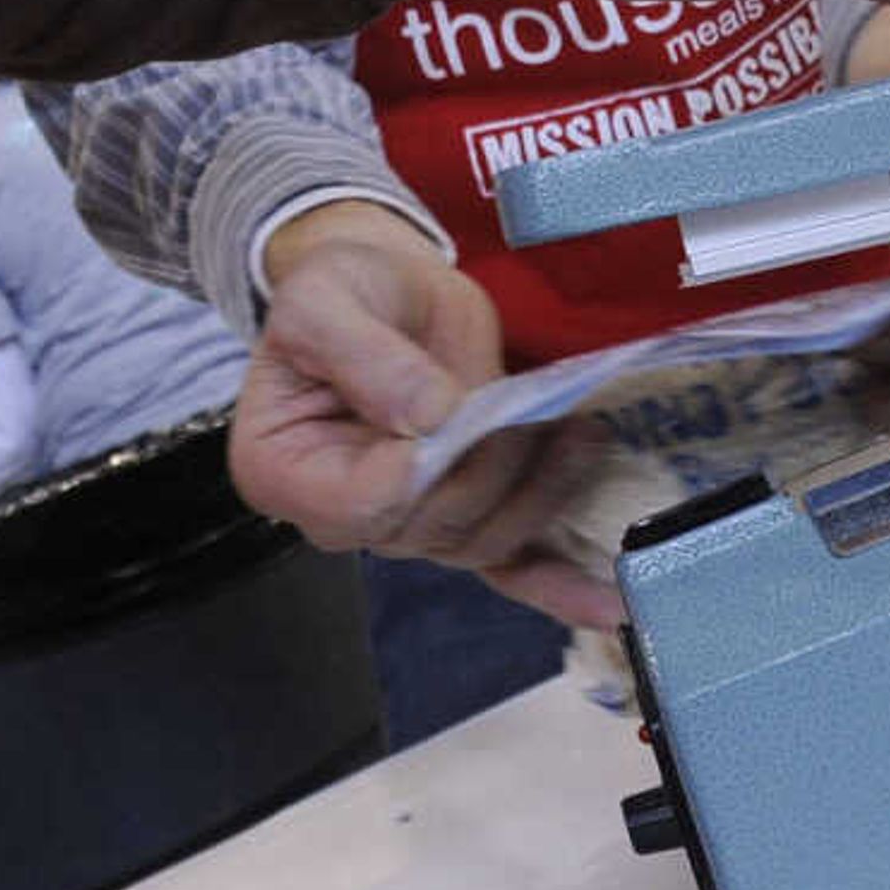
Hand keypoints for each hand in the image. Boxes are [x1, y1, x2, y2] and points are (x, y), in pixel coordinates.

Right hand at [229, 204, 621, 627]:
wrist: (387, 291)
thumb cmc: (342, 290)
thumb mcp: (324, 297)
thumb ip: (361, 352)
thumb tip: (427, 415)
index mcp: (283, 469)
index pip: (367, 500)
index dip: (425, 465)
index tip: (462, 407)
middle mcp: (341, 516)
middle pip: (435, 524)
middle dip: (496, 467)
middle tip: (537, 405)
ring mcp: (407, 524)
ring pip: (485, 541)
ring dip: (542, 494)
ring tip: (580, 432)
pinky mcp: (462, 518)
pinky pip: (509, 568)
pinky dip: (558, 585)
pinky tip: (606, 600)